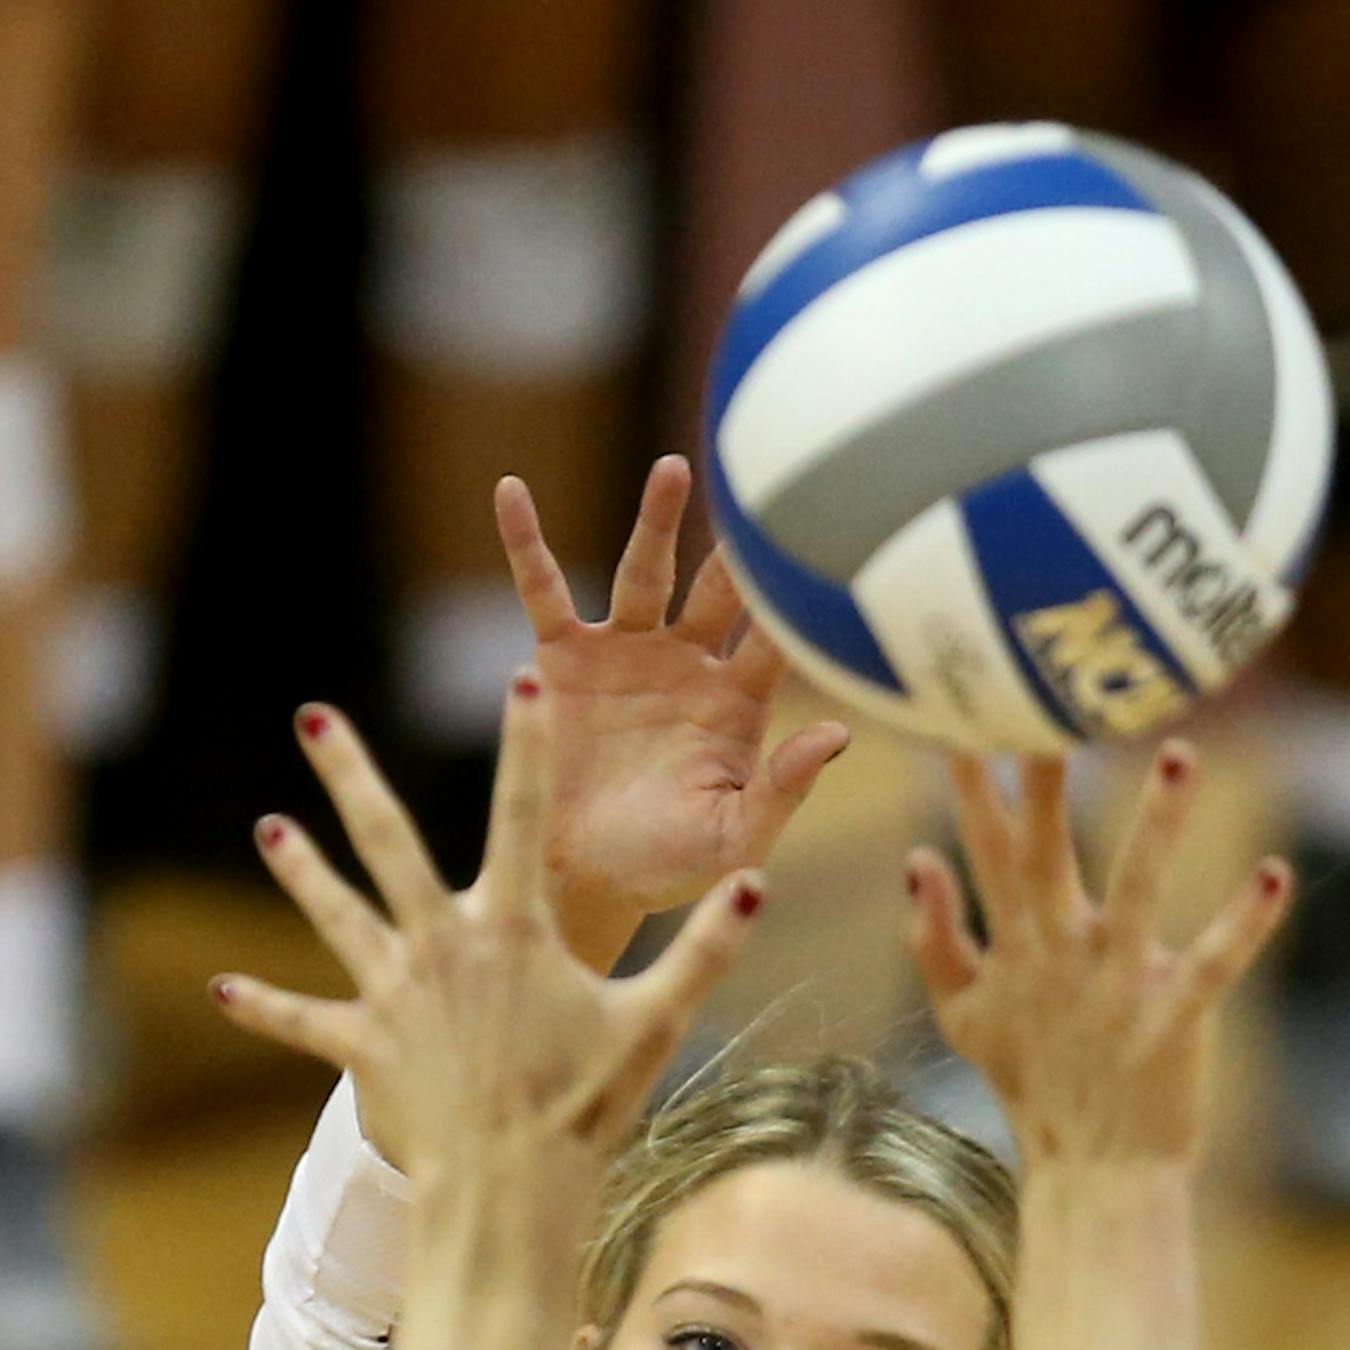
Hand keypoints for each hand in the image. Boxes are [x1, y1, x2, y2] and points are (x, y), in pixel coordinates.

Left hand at [212, 678, 761, 1194]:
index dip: (527, 746)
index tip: (520, 680)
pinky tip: (220, 989)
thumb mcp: (654, 1026)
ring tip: (269, 830)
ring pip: (337, 916)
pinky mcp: (364, 1046)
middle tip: (314, 718)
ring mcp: (395, 993)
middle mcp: (441, 944)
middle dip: (348, 774)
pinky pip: (305, 1022)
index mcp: (512, 930)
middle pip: (386, 841)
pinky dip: (264, 1007)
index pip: (521, 816)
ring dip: (301, 871)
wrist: (508, 1188)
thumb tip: (757, 884)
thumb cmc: (585, 1108)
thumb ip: (704, 951)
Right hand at [496, 457, 848, 962]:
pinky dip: (526, 542)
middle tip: (761, 492)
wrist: (587, 879)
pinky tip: (511, 490)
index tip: (821, 559)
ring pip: (645, 572)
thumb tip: (839, 735)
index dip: (794, 608)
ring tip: (674, 470)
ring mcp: (627, 651)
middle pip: (717, 591)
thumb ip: (784, 788)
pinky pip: (544, 589)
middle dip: (736, 549)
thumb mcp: (736, 837)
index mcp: (737, 702)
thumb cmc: (670, 865)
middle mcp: (688, 662)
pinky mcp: (565, 656)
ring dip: (657, 521)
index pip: (773, 643)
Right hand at [905, 745, 1291, 1168]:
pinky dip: (1244, 922)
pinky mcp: (1173, 1019)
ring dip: (1160, 824)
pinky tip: (1274, 873)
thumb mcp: (965, 1014)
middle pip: (1047, 854)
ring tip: (1181, 755)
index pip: (985, 849)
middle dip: (1044, 783)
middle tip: (1048, 705)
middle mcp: (1063, 955)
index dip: (972, 783)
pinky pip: (1212, 963)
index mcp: (1017, 946)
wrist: (1094, 1174)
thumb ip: (935, 938)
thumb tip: (916, 856)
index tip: (959, 711)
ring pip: (1139, 889)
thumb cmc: (1033, 1082)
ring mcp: (1118, 986)